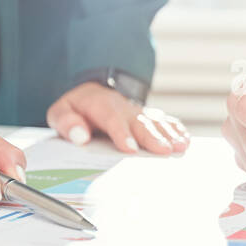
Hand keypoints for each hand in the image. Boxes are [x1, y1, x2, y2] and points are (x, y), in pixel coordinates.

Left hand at [47, 81, 188, 154]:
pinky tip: (185, 139)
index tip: (129, 149)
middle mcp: (124, 108)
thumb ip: (66, 122)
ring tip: (180, 146)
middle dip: (153, 136)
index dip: (122, 134)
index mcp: (102, 105)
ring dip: (169, 134)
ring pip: (156, 122)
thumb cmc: (77, 109)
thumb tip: (79, 135)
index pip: (113, 120)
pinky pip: (165, 121)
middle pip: (140, 122)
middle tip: (164, 151)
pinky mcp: (148, 118)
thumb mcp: (60, 112)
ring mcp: (139, 112)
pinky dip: (176, 130)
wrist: (93, 94)